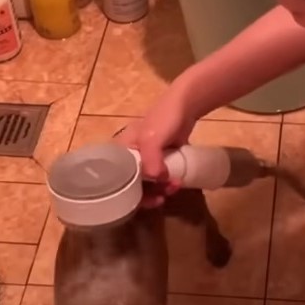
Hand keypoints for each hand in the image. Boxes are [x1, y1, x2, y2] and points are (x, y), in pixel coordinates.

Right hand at [113, 90, 197, 206]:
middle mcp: (130, 157)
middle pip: (134, 185)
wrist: (186, 105)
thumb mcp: (152, 138)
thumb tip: (158, 181)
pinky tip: (177, 183)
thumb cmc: (163, 119)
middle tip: (164, 196)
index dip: (131, 194)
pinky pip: (161, 177)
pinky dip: (168, 183)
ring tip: (176, 186)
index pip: (118, 181)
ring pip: (149, 183)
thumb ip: (151, 160)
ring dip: (162, 189)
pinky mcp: (161, 159)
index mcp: (120, 152)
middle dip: (150, 193)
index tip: (147, 199)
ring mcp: (146, 159)